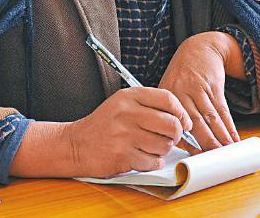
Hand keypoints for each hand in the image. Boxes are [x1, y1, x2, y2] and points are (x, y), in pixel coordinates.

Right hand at [62, 87, 192, 177]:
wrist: (76, 144)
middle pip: (171, 124)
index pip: (168, 99)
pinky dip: (151, 163)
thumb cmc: (103, 125)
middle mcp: (127, 113)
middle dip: (176, 135)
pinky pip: (153, 162)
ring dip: (162, 150)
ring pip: (164, 145)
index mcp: (129, 97)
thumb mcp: (121, 104)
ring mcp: (125, 135)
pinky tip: (140, 157)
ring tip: (149, 147)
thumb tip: (181, 119)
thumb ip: (148, 106)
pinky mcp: (123, 155)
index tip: (183, 122)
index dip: (181, 113)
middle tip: (168, 138)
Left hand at [159, 32, 240, 150]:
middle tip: (215, 160)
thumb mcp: (171, 89)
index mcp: (166, 97)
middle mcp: (181, 92)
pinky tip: (234, 138)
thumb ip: (174, 115)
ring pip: (210, 118)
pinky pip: (223, 109)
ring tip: (227, 153)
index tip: (195, 158)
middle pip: (194, 123)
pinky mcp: (213, 85)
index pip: (175, 124)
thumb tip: (184, 145)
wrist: (199, 49)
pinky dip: (230, 126)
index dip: (187, 143)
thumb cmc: (183, 76)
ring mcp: (198, 87)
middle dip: (207, 144)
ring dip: (221, 137)